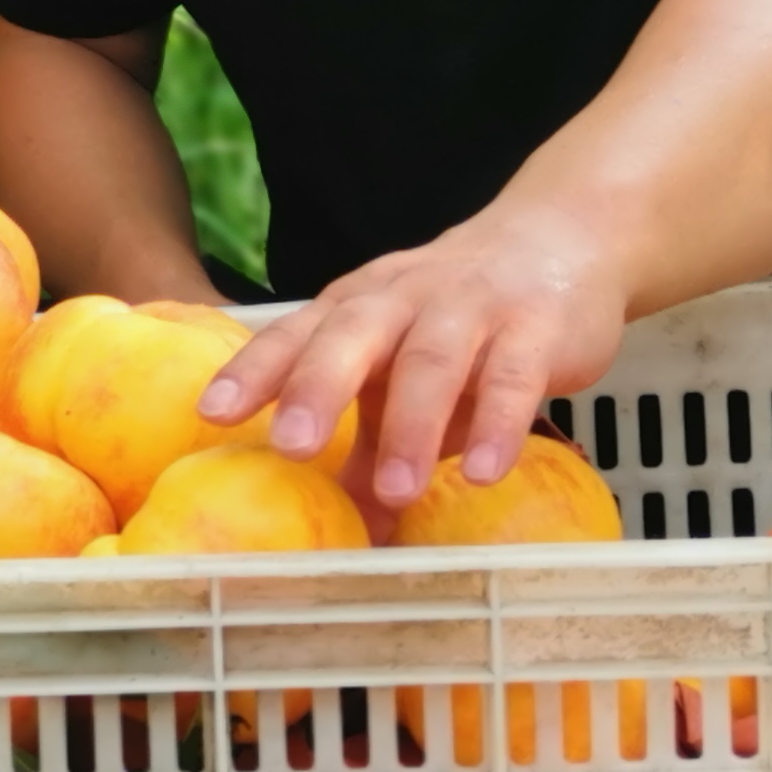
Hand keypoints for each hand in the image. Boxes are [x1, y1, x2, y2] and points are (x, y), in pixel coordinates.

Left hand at [195, 209, 626, 509]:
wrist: (560, 238)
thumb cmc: (456, 319)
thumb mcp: (402, 372)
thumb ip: (370, 447)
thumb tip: (343, 534)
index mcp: (356, 307)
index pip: (295, 333)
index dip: (253, 370)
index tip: (211, 414)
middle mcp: (402, 300)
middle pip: (351, 335)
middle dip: (318, 388)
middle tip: (290, 449)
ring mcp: (470, 309)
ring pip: (432, 359)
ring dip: (411, 426)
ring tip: (396, 491)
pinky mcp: (535, 328)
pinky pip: (514, 376)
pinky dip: (498, 424)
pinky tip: (482, 472)